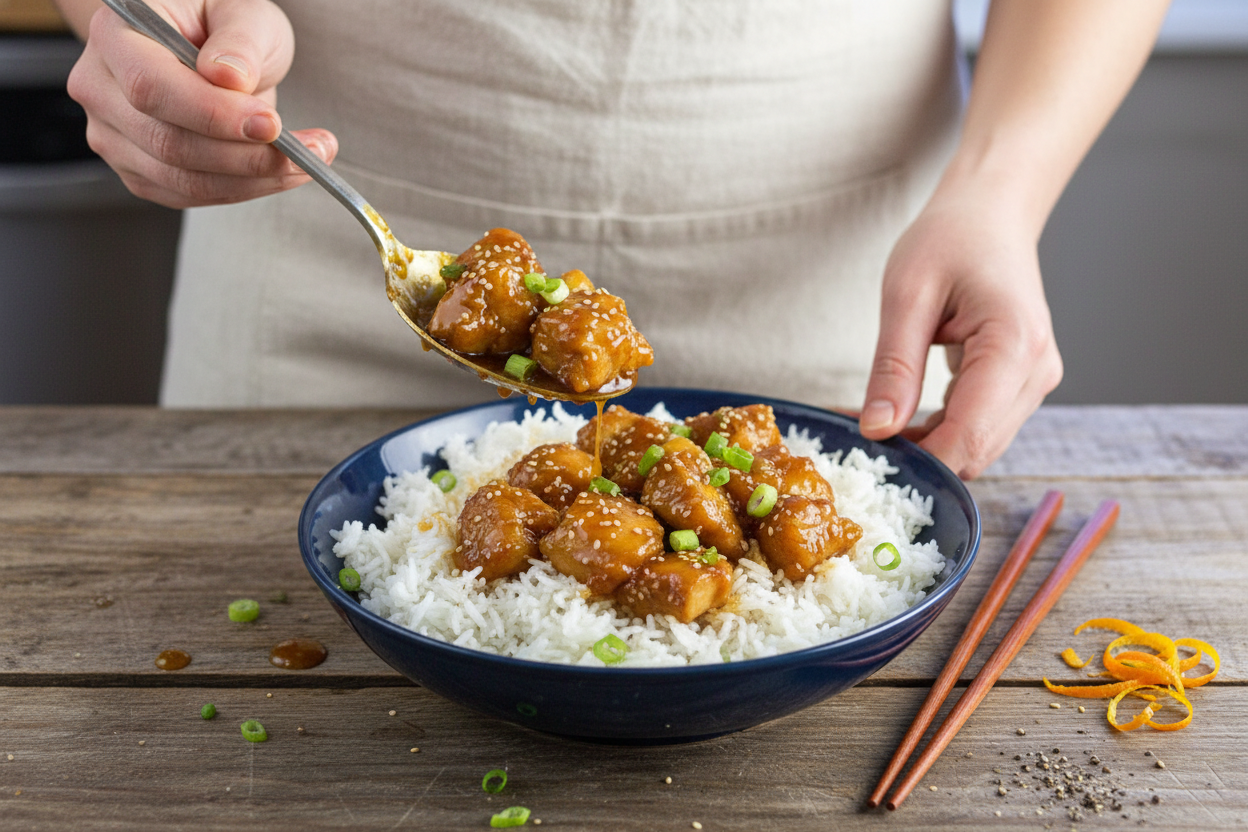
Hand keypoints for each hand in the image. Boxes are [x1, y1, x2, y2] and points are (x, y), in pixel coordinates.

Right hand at [66, 0, 336, 207]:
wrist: (205, 44)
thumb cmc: (220, 21)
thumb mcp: (242, 10)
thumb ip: (239, 40)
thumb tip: (228, 76)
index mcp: (115, 35)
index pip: (153, 88)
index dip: (214, 115)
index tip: (272, 126)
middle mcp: (100, 88)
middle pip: (169, 143)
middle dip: (248, 157)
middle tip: (312, 151)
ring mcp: (113, 135)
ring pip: (184, 180)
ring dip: (255, 180)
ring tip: (308, 161)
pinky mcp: (139, 170)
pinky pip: (190, 195)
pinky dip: (243, 190)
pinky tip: (279, 172)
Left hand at [858, 185, 1063, 478]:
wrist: (991, 214)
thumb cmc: (951, 238)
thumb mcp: (907, 295)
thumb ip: (894, 367)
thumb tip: (876, 430)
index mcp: (1014, 346)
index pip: (969, 437)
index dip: (919, 461)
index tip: (866, 457)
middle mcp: (1036, 372)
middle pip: (975, 451)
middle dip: (918, 455)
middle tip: (857, 434)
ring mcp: (1033, 382)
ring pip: (976, 446)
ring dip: (925, 444)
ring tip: (872, 416)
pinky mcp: (1020, 385)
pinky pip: (977, 426)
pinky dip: (937, 429)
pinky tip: (898, 411)